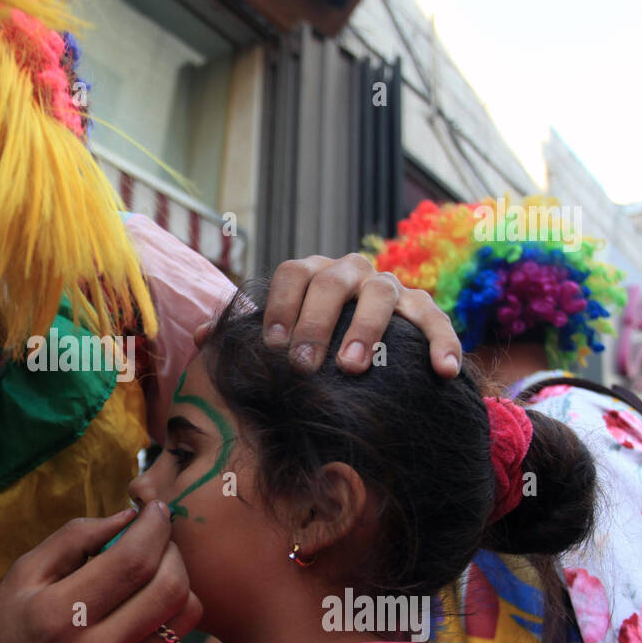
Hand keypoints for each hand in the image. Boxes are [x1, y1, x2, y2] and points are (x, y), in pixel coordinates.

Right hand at [0, 502, 201, 642]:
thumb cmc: (8, 628)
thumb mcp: (25, 572)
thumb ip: (75, 537)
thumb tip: (129, 517)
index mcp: (58, 615)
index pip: (133, 561)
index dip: (155, 526)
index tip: (157, 509)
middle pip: (170, 587)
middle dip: (172, 550)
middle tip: (156, 537)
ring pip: (184, 614)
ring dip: (178, 579)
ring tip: (153, 569)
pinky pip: (173, 638)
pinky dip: (166, 610)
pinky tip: (141, 602)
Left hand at [195, 253, 461, 377]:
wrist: (358, 351)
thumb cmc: (308, 343)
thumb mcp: (277, 337)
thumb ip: (241, 335)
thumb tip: (198, 336)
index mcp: (310, 274)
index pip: (292, 273)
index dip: (279, 306)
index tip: (271, 346)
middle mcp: (349, 271)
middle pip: (333, 282)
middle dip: (316, 323)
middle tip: (304, 365)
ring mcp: (388, 286)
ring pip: (381, 292)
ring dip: (366, 329)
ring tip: (353, 368)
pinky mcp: (420, 308)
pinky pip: (435, 318)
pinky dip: (442, 341)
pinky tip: (444, 370)